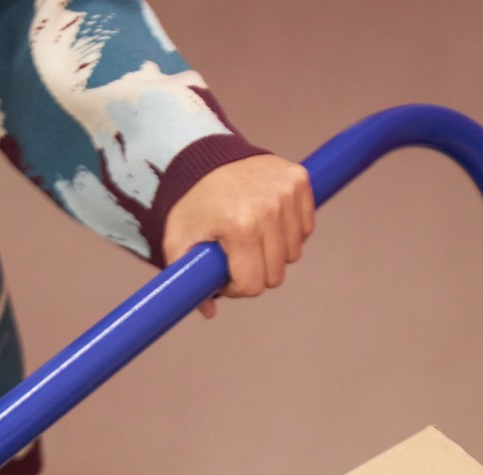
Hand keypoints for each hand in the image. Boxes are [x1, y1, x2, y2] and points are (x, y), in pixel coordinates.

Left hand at [162, 154, 314, 317]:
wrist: (202, 155)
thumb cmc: (189, 203)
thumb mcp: (177, 243)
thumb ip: (187, 282)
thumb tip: (209, 312)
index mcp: (240, 226)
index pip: (253, 285)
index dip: (236, 287)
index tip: (223, 274)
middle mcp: (270, 208)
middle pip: (276, 274)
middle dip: (254, 272)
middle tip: (235, 255)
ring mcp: (287, 192)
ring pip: (293, 253)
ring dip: (273, 253)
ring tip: (249, 235)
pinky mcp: (299, 180)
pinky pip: (305, 228)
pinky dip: (289, 232)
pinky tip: (266, 221)